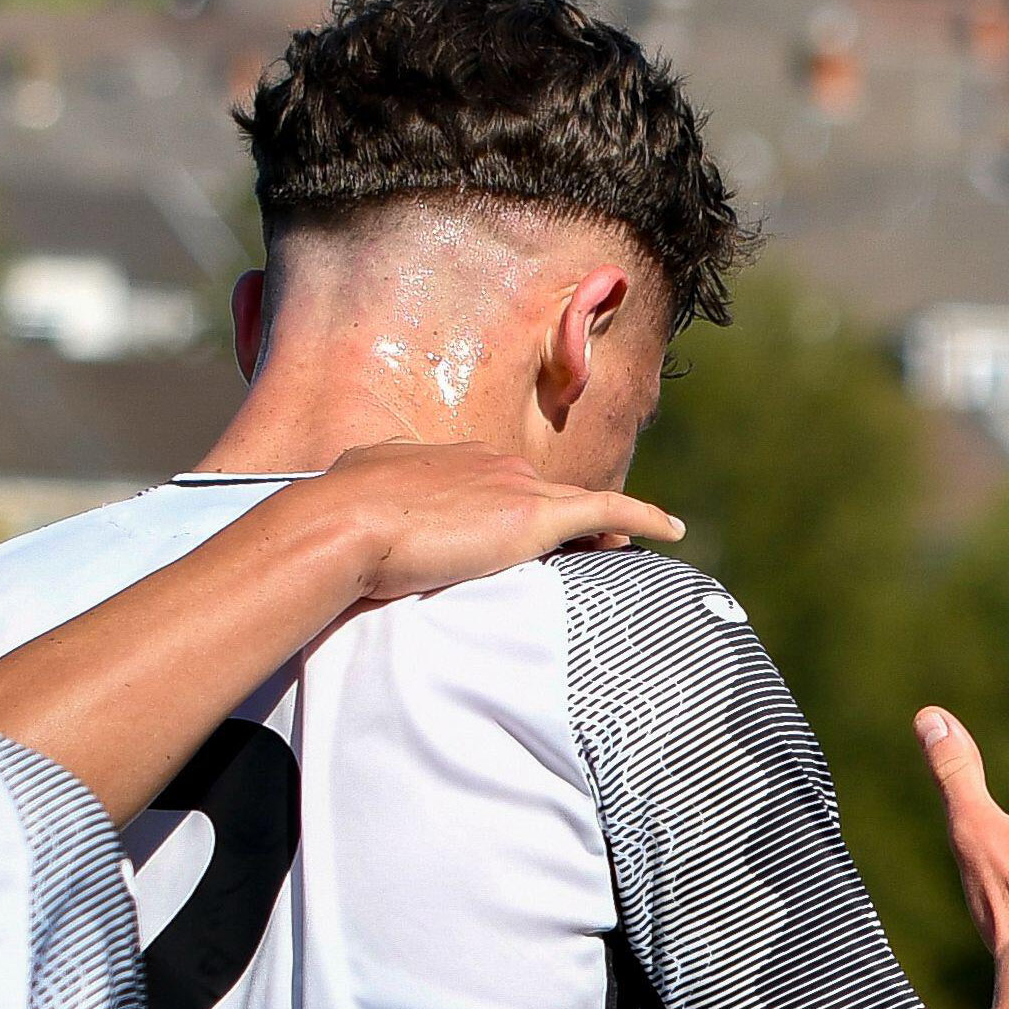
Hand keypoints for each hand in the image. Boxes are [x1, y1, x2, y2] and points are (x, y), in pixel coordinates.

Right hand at [283, 439, 680, 607]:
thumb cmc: (335, 516)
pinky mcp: (534, 516)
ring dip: (607, 525)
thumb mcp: (354, 493)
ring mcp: (515, 485)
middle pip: (542, 494)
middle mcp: (490, 462)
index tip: (522, 533)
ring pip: (577, 504)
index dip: (515, 510)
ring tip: (632, 546)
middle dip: (564, 521)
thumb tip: (350, 501)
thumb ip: (370, 494)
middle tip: (591, 549)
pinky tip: (673, 531)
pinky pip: (607, 510)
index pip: (498, 485)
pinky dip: (643, 516)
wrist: (342, 523)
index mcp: (449, 459)